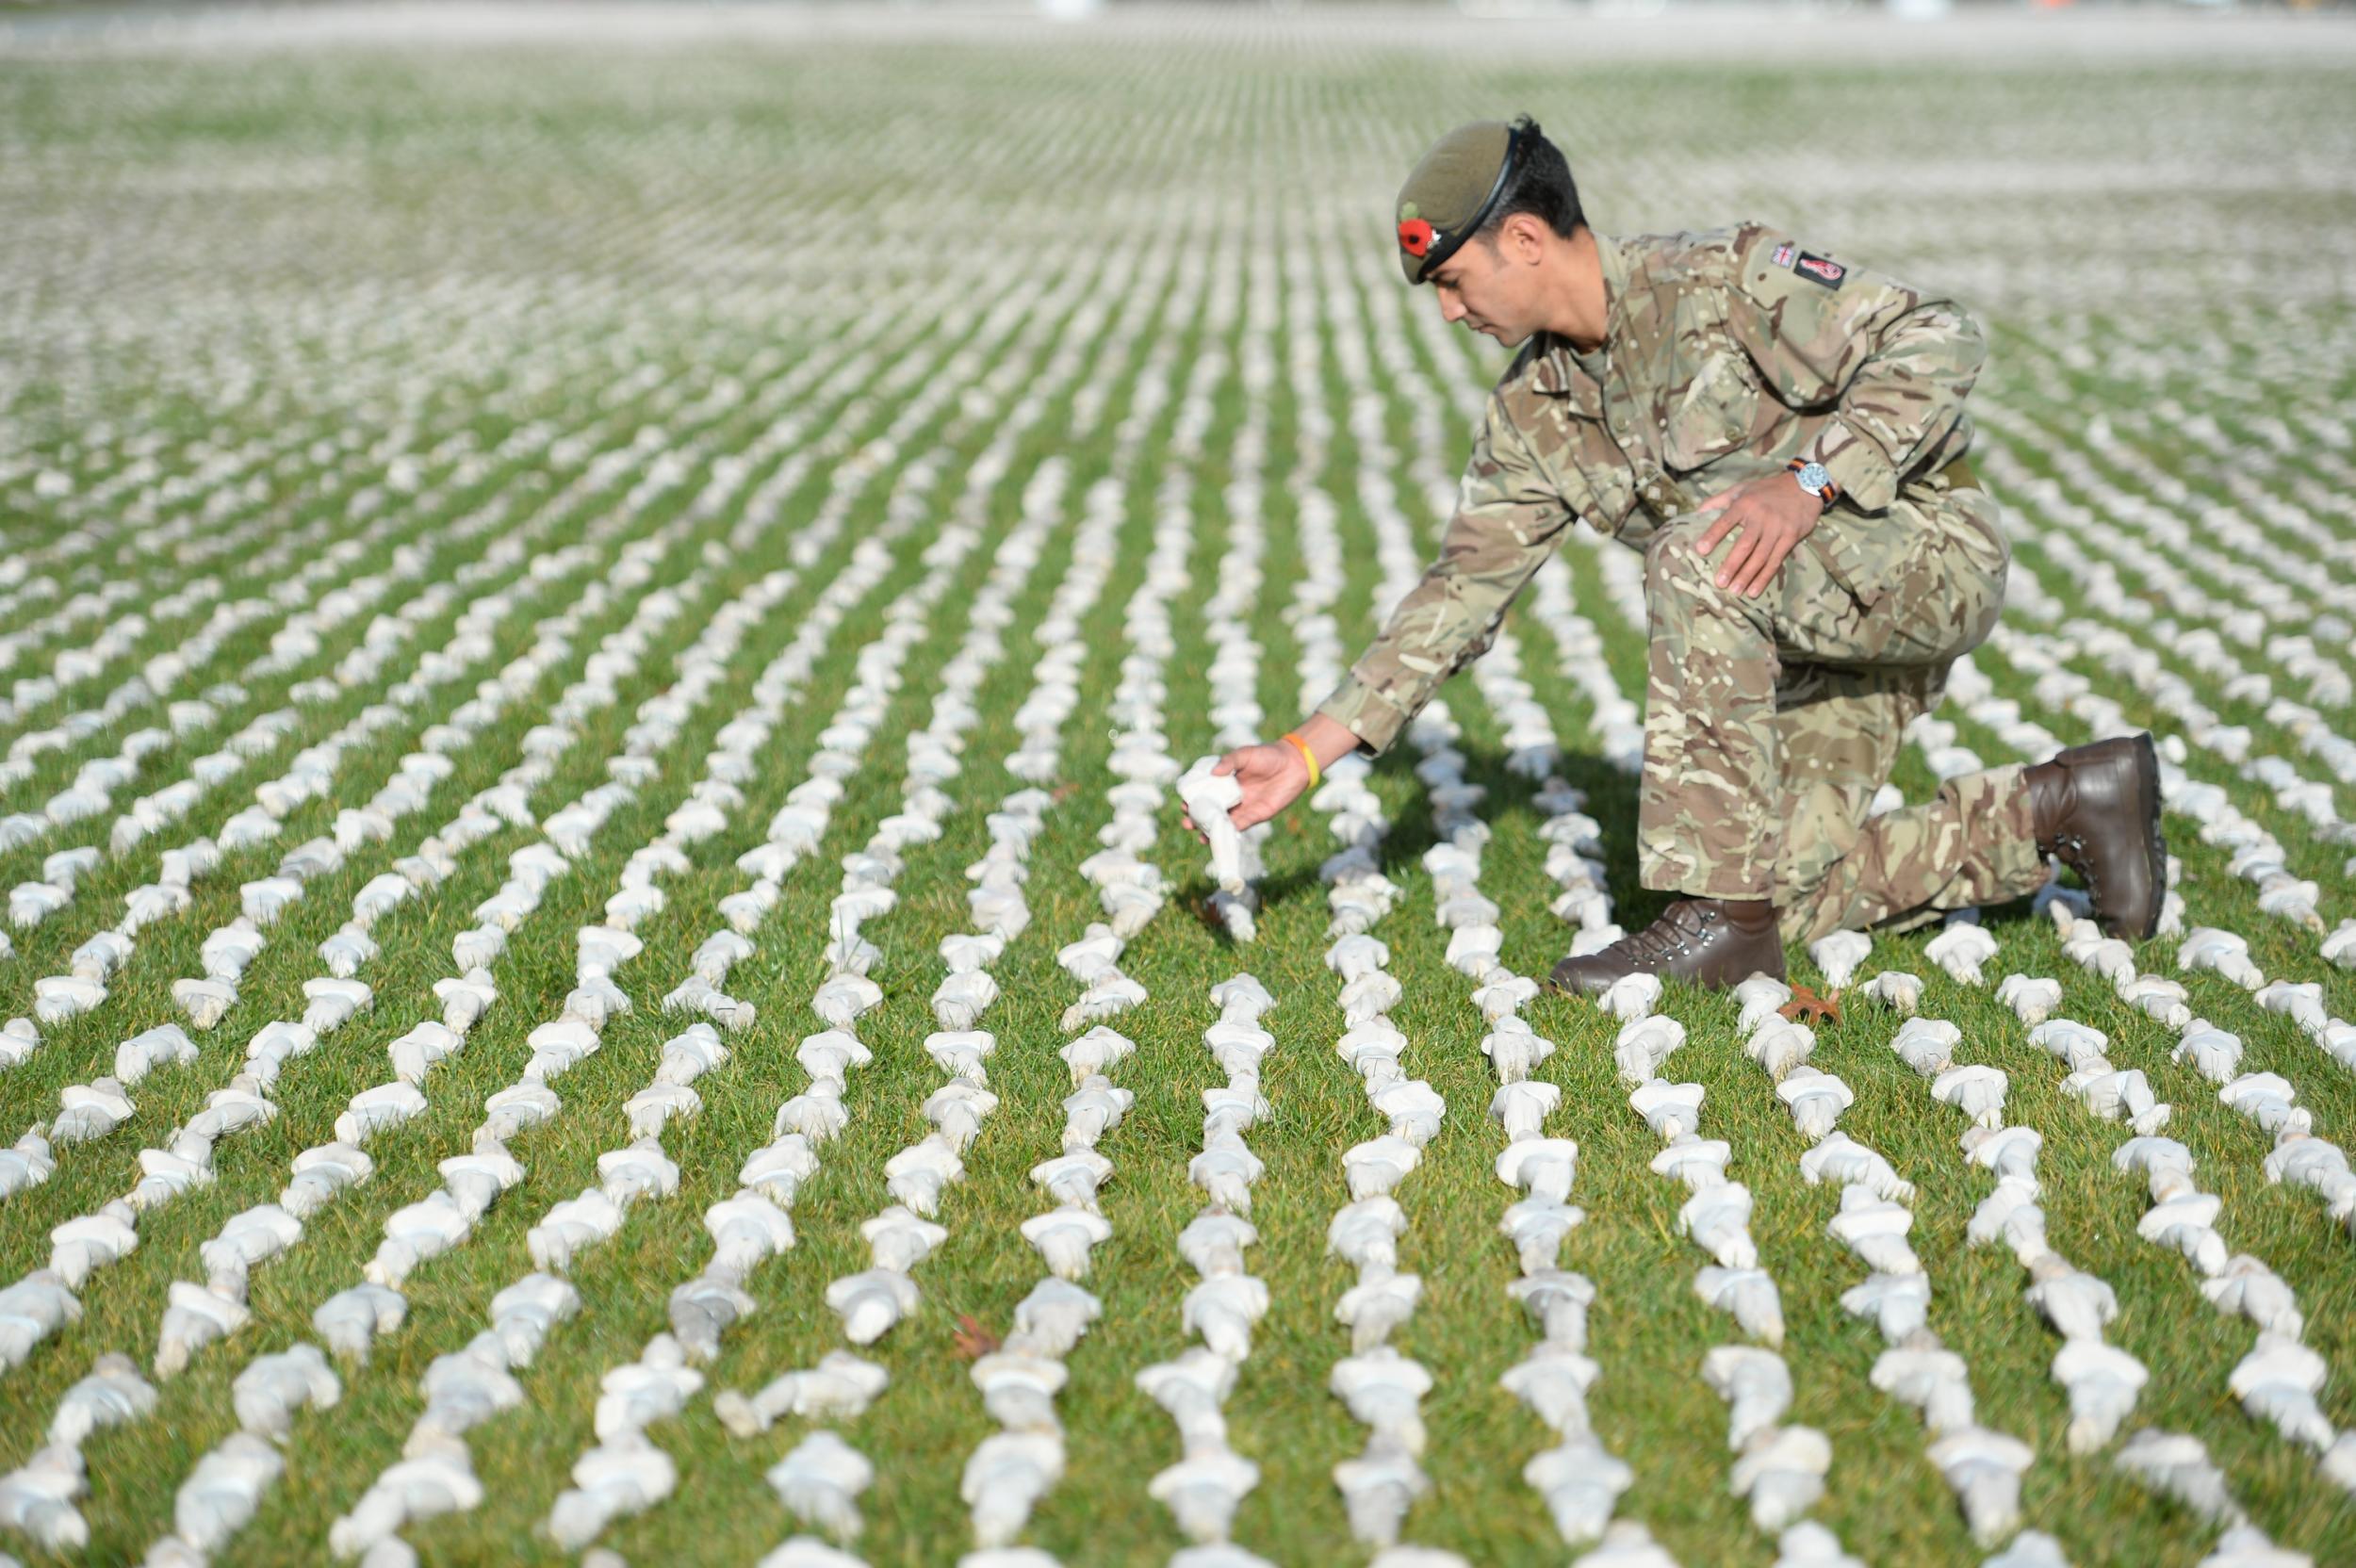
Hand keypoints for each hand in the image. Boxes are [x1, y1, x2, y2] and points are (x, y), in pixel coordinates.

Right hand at [1180, 742, 1310, 842]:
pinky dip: (1229, 832)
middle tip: (1187, 823)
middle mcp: (1230, 796)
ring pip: (1222, 822)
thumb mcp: (1245, 754)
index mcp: (1224, 781)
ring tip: (1200, 835)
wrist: (1294, 765)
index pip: (1203, 792)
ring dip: (1210, 830)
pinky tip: (1220, 836)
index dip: (1192, 799)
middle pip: (1209, 810)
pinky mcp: (1255, 816)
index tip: (1184, 804)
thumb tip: (1213, 772)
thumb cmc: (1268, 755)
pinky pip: (1239, 826)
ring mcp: (1242, 807)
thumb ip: (1229, 761)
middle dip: (1197, 818)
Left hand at [1692, 470, 1825, 596]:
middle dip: (1731, 564)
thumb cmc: (1767, 490)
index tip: (1700, 550)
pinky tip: (1754, 590)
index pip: (1725, 521)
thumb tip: (1696, 514)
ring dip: (1747, 575)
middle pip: (1745, 544)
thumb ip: (1719, 500)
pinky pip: (1775, 561)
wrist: (1805, 486)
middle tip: (1719, 582)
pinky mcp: (1790, 538)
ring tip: (1734, 591)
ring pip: (1760, 556)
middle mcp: (1761, 517)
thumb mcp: (1742, 489)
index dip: (1712, 535)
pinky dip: (1764, 577)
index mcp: (1745, 504)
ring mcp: (1777, 528)